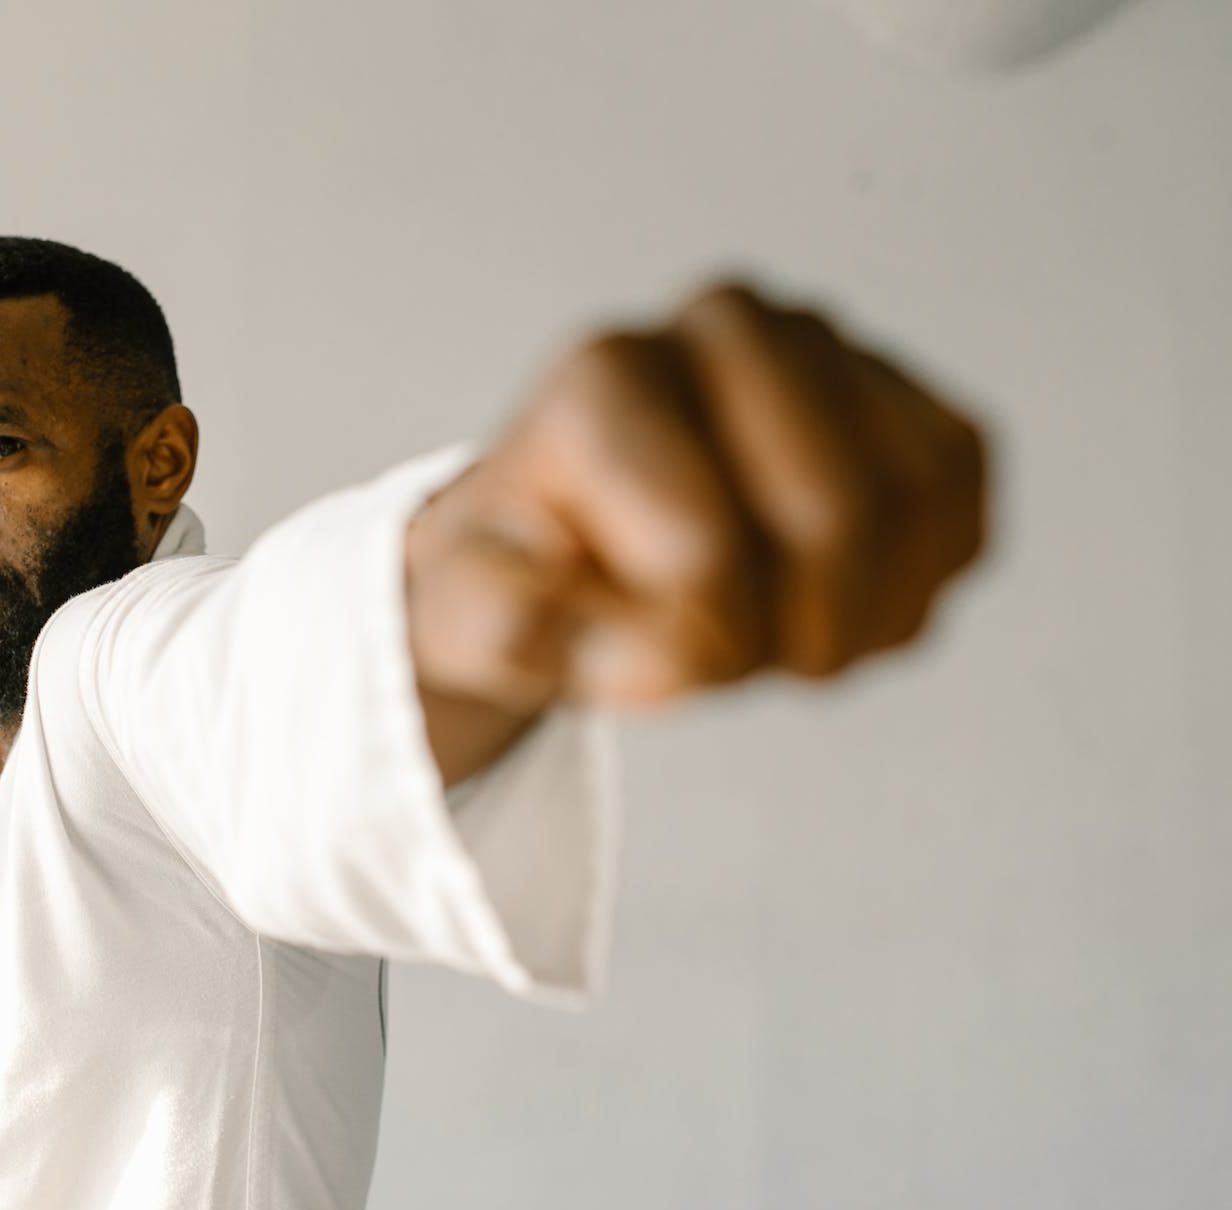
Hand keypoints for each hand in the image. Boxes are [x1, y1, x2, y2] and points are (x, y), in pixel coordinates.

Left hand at [407, 282, 988, 723]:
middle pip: (833, 517)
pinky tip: (833, 606)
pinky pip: (966, 521)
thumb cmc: (530, 570)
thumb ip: (509, 628)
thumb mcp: (468, 616)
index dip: (691, 647)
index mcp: (606, 374)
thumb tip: (613, 631)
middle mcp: (724, 327)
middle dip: (789, 633)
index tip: (639, 649)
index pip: (703, 549)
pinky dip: (910, 599)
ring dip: (857, 622)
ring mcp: (832, 350)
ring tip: (775, 630)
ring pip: (915, 514)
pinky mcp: (913, 403)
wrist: (580, 540)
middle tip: (729, 659)